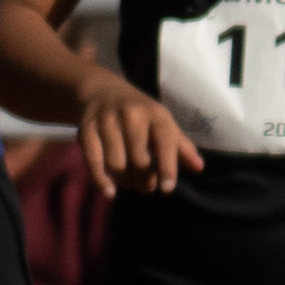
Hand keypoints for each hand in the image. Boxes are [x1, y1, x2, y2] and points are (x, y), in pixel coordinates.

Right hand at [75, 78, 202, 197]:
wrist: (103, 91)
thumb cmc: (141, 113)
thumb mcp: (163, 123)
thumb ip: (181, 146)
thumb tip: (199, 168)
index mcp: (155, 113)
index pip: (165, 143)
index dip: (167, 167)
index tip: (167, 189)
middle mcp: (131, 114)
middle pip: (139, 158)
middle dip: (144, 179)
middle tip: (147, 188)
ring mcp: (106, 121)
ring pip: (116, 163)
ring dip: (125, 181)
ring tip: (131, 185)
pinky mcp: (85, 129)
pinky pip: (93, 160)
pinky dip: (100, 180)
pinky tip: (109, 192)